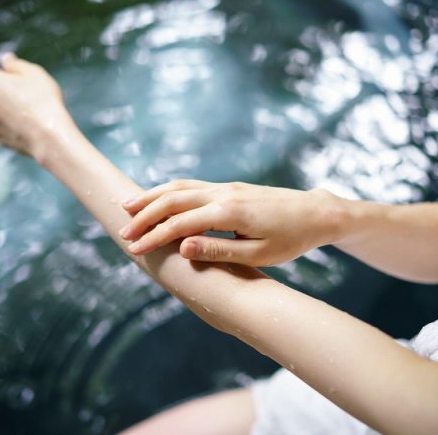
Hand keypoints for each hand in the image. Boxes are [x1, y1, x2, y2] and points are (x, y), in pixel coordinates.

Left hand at [0, 53, 73, 160]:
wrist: (49, 137)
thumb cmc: (43, 101)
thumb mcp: (33, 73)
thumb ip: (15, 64)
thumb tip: (5, 61)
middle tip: (18, 84)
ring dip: (4, 103)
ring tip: (27, 106)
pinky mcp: (0, 137)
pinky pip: (2, 124)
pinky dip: (10, 120)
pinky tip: (27, 121)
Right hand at [119, 180, 343, 265]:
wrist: (315, 213)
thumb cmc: (290, 239)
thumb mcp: (258, 253)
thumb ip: (218, 249)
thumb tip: (183, 247)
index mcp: (228, 212)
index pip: (179, 224)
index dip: (153, 237)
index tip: (134, 249)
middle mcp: (222, 193)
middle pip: (172, 199)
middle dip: (144, 215)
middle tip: (122, 230)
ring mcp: (224, 186)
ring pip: (178, 186)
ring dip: (151, 196)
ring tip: (127, 206)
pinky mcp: (228, 187)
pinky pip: (190, 185)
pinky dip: (168, 191)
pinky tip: (158, 198)